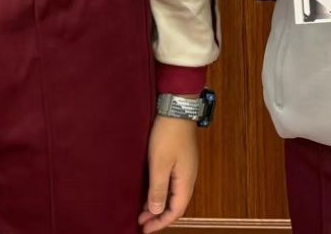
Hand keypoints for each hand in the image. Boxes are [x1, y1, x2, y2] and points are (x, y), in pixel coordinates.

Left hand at [139, 115, 198, 232]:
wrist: (177, 108)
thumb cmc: (168, 135)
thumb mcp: (159, 164)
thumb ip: (158, 189)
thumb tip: (158, 211)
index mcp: (186, 181)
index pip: (176, 211)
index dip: (161, 222)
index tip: (145, 229)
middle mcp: (189, 177)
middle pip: (176, 204)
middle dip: (159, 216)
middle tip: (141, 222)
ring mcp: (186, 168)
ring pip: (174, 194)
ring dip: (159, 204)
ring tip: (143, 210)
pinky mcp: (180, 159)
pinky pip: (172, 183)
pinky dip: (161, 192)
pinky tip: (150, 191)